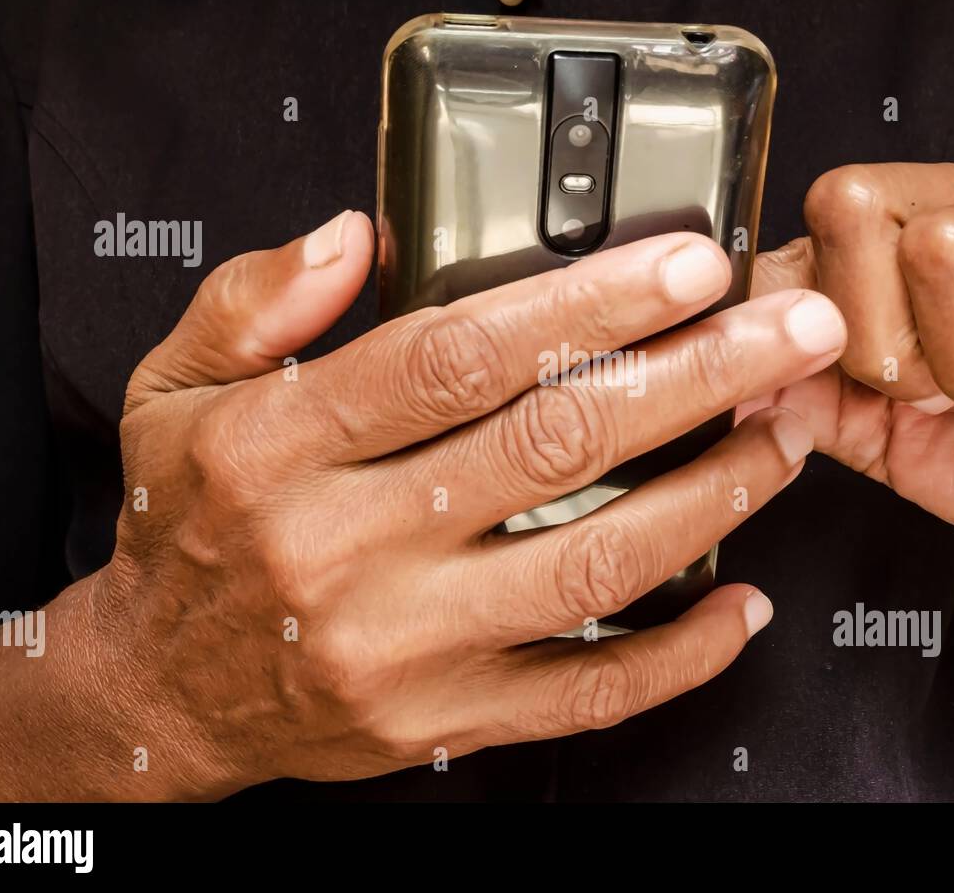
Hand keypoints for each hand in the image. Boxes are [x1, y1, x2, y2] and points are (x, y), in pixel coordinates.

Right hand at [98, 211, 845, 796]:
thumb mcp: (173, 391)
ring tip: (784, 435)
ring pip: (594, 564)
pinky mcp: (443, 718)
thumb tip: (354, 234)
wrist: (161, 692)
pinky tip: (742, 602)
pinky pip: (586, 695)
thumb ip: (255, 301)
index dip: (586, 303)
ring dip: (713, 495)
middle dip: (697, 376)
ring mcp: (403, 645)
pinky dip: (681, 654)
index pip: (457, 357)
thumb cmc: (187, 530)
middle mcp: (346, 545)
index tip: (685, 265)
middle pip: (555, 444)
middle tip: (792, 332)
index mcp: (282, 446)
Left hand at [746, 163, 953, 573]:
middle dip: (889, 348)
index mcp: (932, 222)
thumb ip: (799, 388)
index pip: (824, 206)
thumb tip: (716, 362)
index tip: (870, 381)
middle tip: (948, 395)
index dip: (823, 318)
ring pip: (953, 252)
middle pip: (867, 214)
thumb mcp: (880, 432)